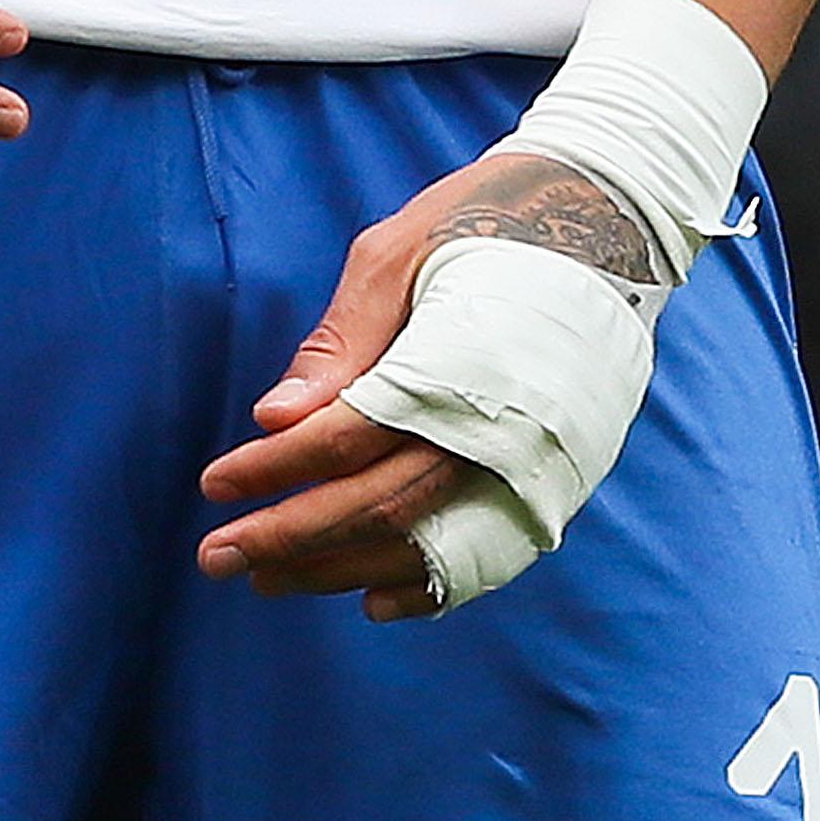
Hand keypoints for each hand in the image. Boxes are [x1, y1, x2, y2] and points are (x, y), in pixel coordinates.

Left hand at [197, 152, 655, 623]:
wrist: (605, 219)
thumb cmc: (482, 222)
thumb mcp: (395, 253)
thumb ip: (339, 341)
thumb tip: (273, 418)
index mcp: (453, 366)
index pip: (343, 441)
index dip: (273, 470)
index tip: (214, 485)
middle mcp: (498, 431)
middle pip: (376, 506)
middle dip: (290, 537)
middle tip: (217, 556)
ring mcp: (533, 466)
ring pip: (424, 542)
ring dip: (340, 568)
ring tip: (270, 577)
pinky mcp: (556, 480)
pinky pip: (486, 556)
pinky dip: (426, 586)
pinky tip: (370, 601)